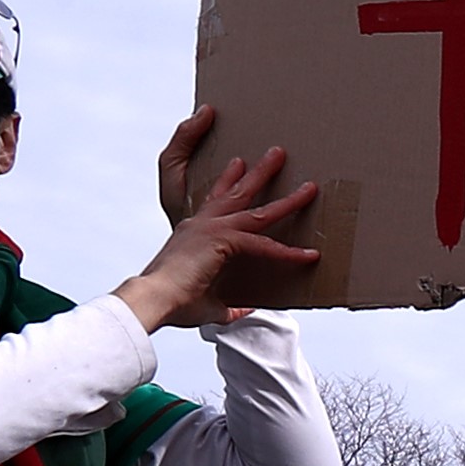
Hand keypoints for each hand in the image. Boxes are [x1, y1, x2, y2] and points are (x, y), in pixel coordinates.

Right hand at [117, 107, 327, 328]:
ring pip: (257, 211)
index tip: (239, 166)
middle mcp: (201, 224)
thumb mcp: (207, 304)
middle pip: (237, 193)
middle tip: (277, 154)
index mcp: (194, 233)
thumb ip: (228, 307)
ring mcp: (212, 229)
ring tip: (311, 187)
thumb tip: (243, 311)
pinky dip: (287, 251)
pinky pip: (263, 244)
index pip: (216, 202)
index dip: (228, 183)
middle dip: (259, 174)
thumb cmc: (172, 303)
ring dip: (287, 200)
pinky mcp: (222, 240)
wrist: (153, 300)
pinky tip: (309, 255)